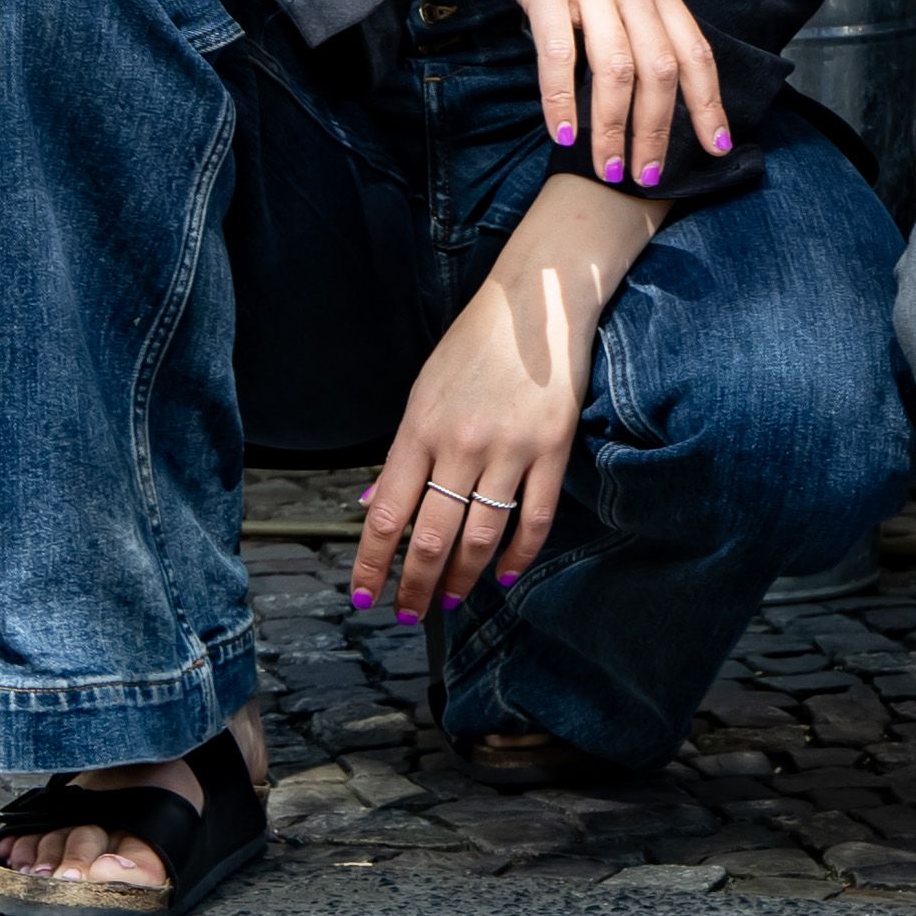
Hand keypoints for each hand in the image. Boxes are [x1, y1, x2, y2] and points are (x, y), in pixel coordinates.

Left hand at [350, 214, 630, 620]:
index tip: (362, 595)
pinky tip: (505, 573)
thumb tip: (371, 508)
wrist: (535, 302)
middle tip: (408, 612)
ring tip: (452, 600)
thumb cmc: (472, 347)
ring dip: (463, 578)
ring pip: (481, 534)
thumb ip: (400, 455)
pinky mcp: (553, 447)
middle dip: (415, 585)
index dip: (371, 563)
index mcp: (419, 430)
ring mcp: (510, 447)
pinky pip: (535, 516)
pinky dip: (519, 553)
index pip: (385, 514)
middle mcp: (461, 444)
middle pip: (432, 536)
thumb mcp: (422, 393)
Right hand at [430, 0, 724, 185]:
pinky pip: (558, 52)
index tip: (719, 147)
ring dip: (614, 126)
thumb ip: (635, 3)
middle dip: (660, 130)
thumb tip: (652, 63)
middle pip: (662, 69)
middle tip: (650, 176)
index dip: (710, 102)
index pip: (696, 50)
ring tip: (608, 167)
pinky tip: (562, 133)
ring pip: (617, 68)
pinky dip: (561, 99)